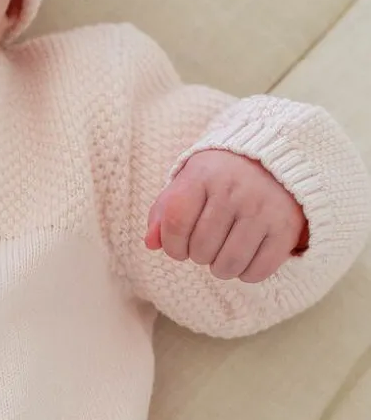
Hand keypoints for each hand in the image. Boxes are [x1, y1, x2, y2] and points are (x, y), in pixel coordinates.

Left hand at [145, 149, 307, 282]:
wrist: (274, 161)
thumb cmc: (220, 175)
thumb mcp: (188, 180)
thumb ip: (164, 209)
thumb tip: (150, 243)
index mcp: (202, 174)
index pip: (175, 220)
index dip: (171, 244)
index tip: (176, 248)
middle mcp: (233, 191)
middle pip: (201, 248)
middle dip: (196, 255)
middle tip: (203, 247)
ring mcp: (262, 210)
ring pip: (228, 264)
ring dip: (219, 269)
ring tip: (219, 256)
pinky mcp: (285, 229)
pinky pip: (258, 270)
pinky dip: (245, 274)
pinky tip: (242, 260)